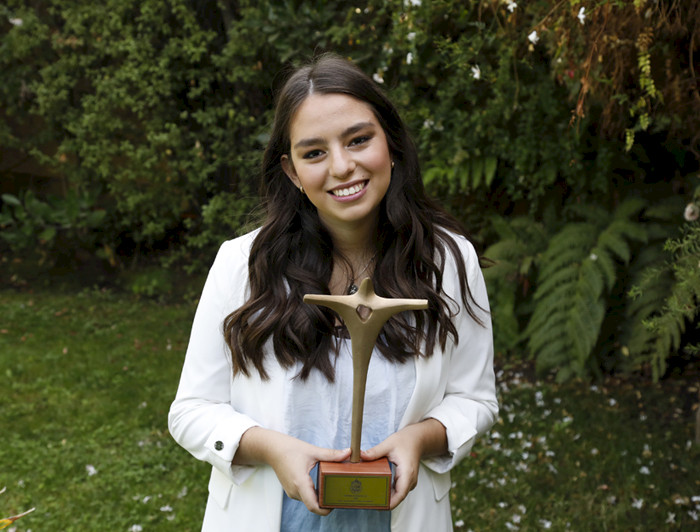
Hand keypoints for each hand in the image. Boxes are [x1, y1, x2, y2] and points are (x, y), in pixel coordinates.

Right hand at [236, 428, 350, 514]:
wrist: (272, 449)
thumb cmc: (290, 449)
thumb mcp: (313, 451)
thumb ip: (331, 454)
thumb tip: (348, 453)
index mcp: (300, 483)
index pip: (314, 506)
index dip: (326, 509)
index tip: (336, 504)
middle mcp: (295, 491)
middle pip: (313, 504)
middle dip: (326, 502)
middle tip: (339, 494)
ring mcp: (292, 492)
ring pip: (309, 501)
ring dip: (319, 498)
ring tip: (332, 488)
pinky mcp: (291, 490)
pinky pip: (304, 496)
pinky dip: (313, 494)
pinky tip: (322, 485)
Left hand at [360, 419, 446, 509]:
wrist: (417, 440)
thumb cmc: (405, 441)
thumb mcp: (389, 444)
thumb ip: (375, 451)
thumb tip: (361, 456)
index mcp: (407, 473)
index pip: (399, 495)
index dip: (388, 504)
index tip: (376, 506)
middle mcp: (410, 480)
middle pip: (397, 498)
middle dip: (383, 502)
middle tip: (367, 501)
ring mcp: (409, 482)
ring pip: (397, 495)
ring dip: (385, 498)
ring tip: (369, 497)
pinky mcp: (406, 481)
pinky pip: (397, 491)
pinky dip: (388, 492)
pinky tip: (377, 490)